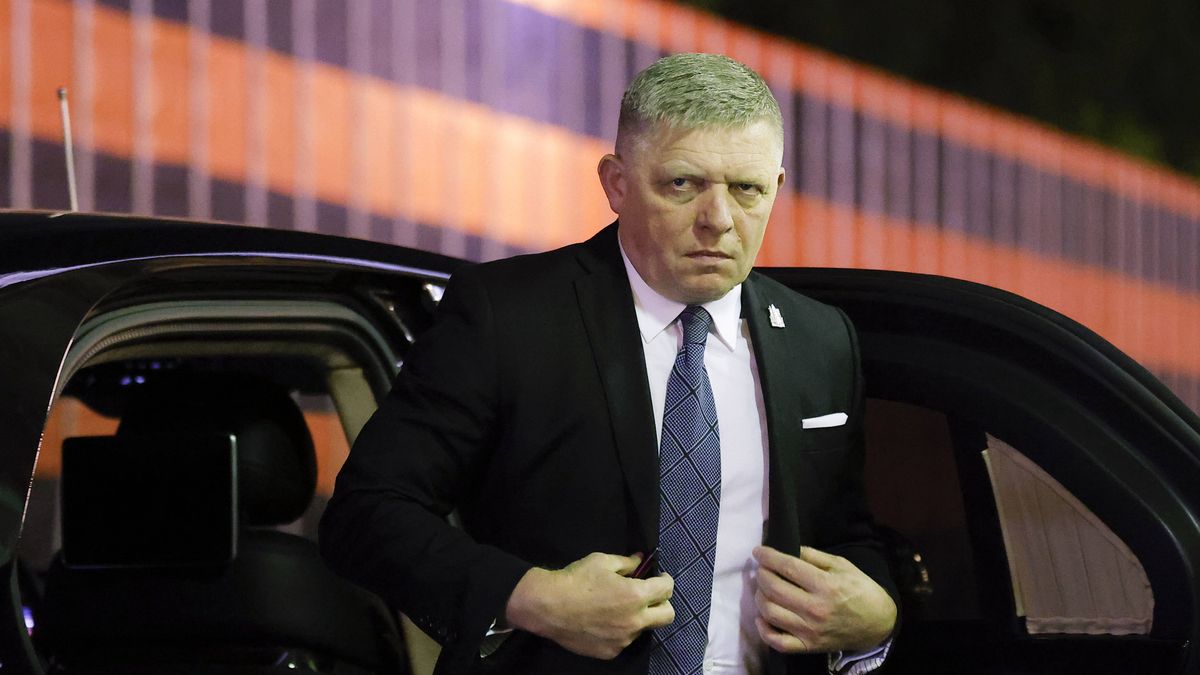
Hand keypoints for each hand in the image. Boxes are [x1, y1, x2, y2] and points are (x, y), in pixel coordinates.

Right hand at [504, 552, 674, 658]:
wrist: (548, 607)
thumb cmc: (576, 580)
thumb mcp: (602, 562)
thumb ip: (626, 563)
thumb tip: (640, 560)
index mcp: (635, 596)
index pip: (666, 589)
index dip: (665, 580)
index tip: (659, 578)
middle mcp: (634, 620)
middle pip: (667, 616)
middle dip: (664, 603)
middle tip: (650, 596)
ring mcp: (623, 639)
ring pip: (643, 628)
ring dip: (638, 617)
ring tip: (617, 609)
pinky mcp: (610, 652)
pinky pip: (624, 640)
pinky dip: (620, 631)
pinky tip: (603, 621)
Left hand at [753, 545, 895, 653]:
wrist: (878, 624)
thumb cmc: (860, 590)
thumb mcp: (842, 565)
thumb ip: (814, 556)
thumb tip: (788, 550)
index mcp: (826, 585)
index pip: (787, 567)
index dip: (768, 557)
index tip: (758, 551)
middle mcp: (815, 609)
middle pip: (774, 588)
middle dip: (761, 574)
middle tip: (762, 568)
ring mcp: (810, 630)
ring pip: (770, 612)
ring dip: (760, 596)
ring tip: (764, 588)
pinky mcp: (808, 646)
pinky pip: (777, 641)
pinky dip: (763, 629)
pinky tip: (762, 616)